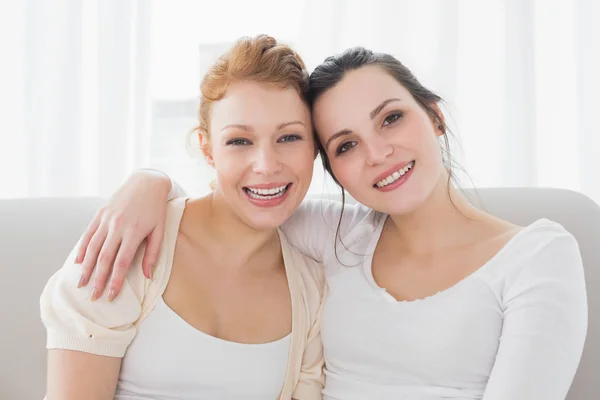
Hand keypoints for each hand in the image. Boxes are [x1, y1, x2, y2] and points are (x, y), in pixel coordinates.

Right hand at [75, 170, 171, 300]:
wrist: (146, 182)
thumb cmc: (156, 209)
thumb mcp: (160, 230)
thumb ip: (153, 253)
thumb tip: (148, 276)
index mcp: (134, 232)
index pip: (122, 262)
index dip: (115, 281)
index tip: (110, 296)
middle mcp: (117, 226)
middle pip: (104, 258)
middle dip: (98, 279)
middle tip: (93, 296)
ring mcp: (106, 219)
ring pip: (92, 247)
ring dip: (86, 267)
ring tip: (82, 283)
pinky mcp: (100, 213)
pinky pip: (88, 234)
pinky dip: (81, 249)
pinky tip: (78, 262)